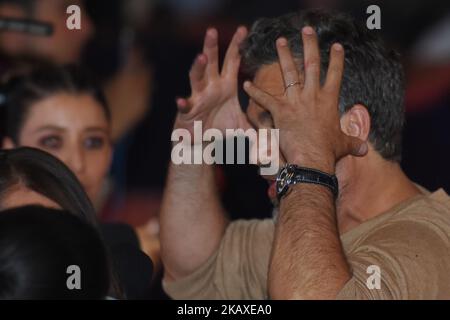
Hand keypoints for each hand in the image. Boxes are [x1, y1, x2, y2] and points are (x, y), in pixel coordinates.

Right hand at [175, 27, 250, 133]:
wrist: (201, 140)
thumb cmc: (220, 127)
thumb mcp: (241, 126)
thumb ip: (259, 125)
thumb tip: (276, 131)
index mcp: (225, 86)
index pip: (231, 62)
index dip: (236, 46)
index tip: (243, 29)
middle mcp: (210, 87)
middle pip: (211, 63)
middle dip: (211, 47)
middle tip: (212, 30)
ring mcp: (198, 97)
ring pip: (196, 78)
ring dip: (198, 67)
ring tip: (202, 57)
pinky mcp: (188, 111)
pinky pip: (185, 106)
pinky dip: (183, 104)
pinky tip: (181, 101)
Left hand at [243, 26, 367, 172]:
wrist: (312, 159)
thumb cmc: (329, 152)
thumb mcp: (344, 145)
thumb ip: (354, 143)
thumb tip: (365, 149)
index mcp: (329, 100)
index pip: (335, 74)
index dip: (337, 59)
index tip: (336, 45)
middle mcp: (313, 96)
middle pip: (312, 64)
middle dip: (310, 45)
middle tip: (306, 30)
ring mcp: (296, 101)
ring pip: (290, 73)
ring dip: (284, 56)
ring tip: (280, 41)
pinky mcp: (280, 111)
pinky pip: (265, 99)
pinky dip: (255, 92)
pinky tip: (246, 83)